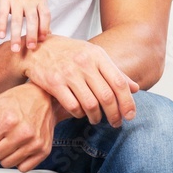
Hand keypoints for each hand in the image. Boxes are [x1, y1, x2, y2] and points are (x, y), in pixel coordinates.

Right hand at [0, 0, 50, 51]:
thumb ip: (42, 16)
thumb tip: (48, 35)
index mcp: (41, 0)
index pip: (45, 16)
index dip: (45, 28)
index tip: (42, 40)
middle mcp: (30, 1)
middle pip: (32, 20)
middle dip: (31, 35)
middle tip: (30, 48)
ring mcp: (17, 0)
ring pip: (16, 20)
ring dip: (15, 36)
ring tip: (14, 49)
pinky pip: (2, 14)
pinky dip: (1, 25)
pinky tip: (1, 35)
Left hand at [0, 82, 54, 171]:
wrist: (44, 97)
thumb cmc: (15, 100)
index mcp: (6, 119)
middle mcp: (22, 132)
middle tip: (4, 130)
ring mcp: (34, 143)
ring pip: (6, 164)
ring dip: (6, 152)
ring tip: (13, 136)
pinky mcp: (43, 151)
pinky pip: (22, 168)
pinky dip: (20, 159)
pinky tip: (22, 144)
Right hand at [22, 36, 138, 126]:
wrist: (37, 49)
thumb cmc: (69, 53)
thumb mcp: (93, 55)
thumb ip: (114, 72)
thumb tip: (135, 88)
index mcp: (97, 55)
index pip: (119, 83)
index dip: (127, 103)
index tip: (130, 116)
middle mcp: (84, 62)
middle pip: (107, 96)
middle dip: (114, 114)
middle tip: (115, 123)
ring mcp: (68, 72)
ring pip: (90, 104)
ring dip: (96, 117)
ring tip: (96, 119)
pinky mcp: (54, 82)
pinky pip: (73, 106)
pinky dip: (79, 114)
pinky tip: (80, 113)